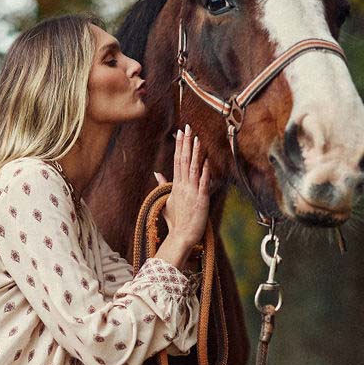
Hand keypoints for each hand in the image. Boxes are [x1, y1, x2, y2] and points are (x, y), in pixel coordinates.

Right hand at [153, 125, 210, 247]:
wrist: (181, 237)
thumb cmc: (176, 221)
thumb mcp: (166, 201)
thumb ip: (163, 185)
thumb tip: (157, 173)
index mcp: (176, 185)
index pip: (177, 161)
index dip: (179, 146)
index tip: (180, 133)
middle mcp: (183, 186)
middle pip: (184, 160)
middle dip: (186, 143)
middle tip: (187, 128)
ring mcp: (192, 192)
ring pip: (193, 168)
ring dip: (195, 153)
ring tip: (197, 138)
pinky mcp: (201, 200)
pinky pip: (203, 183)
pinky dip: (205, 171)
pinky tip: (206, 160)